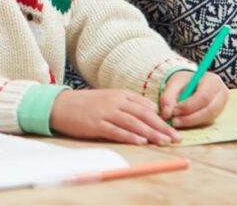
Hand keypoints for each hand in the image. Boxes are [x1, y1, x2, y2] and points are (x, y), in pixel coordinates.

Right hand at [50, 89, 181, 144]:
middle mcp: (114, 102)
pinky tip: (141, 141)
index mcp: (120, 94)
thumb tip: (151, 109)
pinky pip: (116, 131)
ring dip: (151, 132)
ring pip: (133, 123)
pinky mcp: (95, 124)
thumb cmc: (86, 104)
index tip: (174, 127)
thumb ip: (129, 103)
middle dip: (162, 127)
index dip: (161, 118)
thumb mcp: (109, 98)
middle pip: (143, 114)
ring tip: (164, 141)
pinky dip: (130, 136)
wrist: (60, 105)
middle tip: (176, 137)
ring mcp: (105, 113)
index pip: (145, 106)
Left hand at [159, 71, 228, 127]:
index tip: (173, 111)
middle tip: (173, 121)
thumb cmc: (184, 82)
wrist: (191, 83)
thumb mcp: (174, 84)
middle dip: (190, 118)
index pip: (204, 97)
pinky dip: (193, 124)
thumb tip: (166, 114)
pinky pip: (207, 122)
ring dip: (190, 123)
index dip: (188, 106)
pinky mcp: (218, 114)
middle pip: (209, 110)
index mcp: (213, 81)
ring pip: (208, 119)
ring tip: (175, 122)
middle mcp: (221, 93)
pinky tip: (182, 122)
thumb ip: (167, 97)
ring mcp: (222, 105)